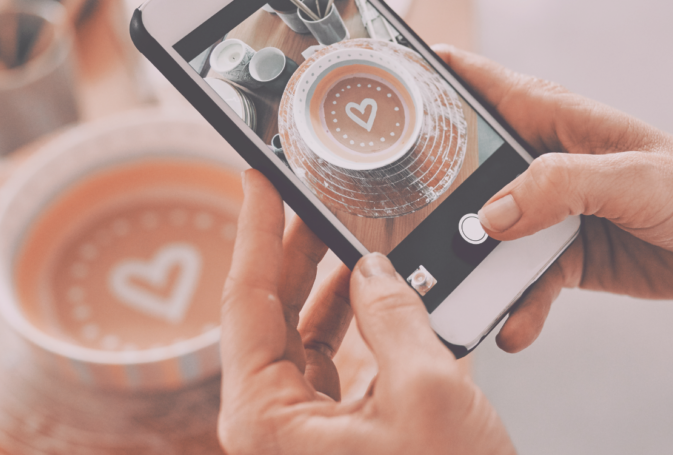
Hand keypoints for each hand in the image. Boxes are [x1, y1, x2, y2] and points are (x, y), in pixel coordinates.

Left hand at [218, 171, 514, 454]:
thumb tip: (372, 267)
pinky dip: (357, 324)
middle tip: (311, 193)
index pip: (246, 302)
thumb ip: (394, 315)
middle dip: (295, 250)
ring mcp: (304, 432)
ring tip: (350, 233)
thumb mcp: (426, 391)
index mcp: (265, 418)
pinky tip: (378, 290)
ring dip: (329, 284)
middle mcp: (273, 425)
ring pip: (305, 336)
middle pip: (273, 314)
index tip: (257, 177)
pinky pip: (335, 364)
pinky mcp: (339, 437)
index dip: (256, 230)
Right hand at [432, 44, 672, 351]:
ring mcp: (551, 213)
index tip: (384, 93)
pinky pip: (523, 282)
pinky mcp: (566, 256)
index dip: (430, 82)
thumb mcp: (630, 176)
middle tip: (402, 228)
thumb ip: (558, 187)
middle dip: (434, 200)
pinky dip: (514, 305)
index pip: (479, 87)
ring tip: (458, 295)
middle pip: (468, 175)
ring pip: (488, 238)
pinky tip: (514, 325)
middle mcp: (543, 165)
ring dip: (472, 267)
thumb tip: (490, 216)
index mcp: (553, 121)